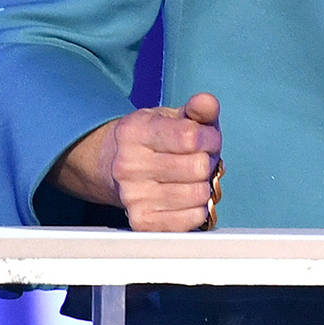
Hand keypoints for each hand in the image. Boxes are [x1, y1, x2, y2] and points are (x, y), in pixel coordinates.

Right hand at [56, 93, 222, 229]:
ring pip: (198, 194)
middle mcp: (128, 165)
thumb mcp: (172, 116)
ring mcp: (132, 196)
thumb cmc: (151, 140)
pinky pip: (191, 219)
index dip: (210, 138)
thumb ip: (197, 109)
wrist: (113, 167)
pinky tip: (186, 197)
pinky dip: (198, 209)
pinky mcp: (141, 222)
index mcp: (136, 132)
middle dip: (209, 161)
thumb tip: (207, 102)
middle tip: (200, 159)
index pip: (190, 137)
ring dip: (204, 186)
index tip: (208, 139)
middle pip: (198, 167)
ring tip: (192, 178)